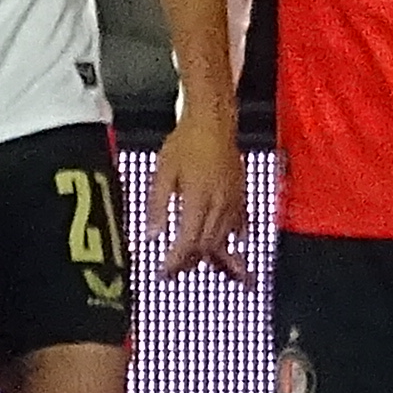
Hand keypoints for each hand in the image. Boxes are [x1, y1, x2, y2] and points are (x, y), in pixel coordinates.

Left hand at [149, 103, 249, 284]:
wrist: (214, 120)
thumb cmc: (187, 141)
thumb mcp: (163, 172)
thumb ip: (158, 206)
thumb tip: (152, 235)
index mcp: (199, 200)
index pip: (188, 243)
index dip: (176, 261)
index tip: (164, 272)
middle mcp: (220, 205)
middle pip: (206, 246)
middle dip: (189, 263)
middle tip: (174, 272)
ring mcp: (233, 201)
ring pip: (223, 239)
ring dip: (208, 255)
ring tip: (193, 263)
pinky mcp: (241, 195)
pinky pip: (239, 226)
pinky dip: (231, 240)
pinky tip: (228, 248)